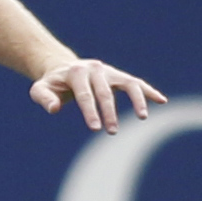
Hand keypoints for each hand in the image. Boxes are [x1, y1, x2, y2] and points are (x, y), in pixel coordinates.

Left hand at [31, 57, 167, 133]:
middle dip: (109, 112)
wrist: (62, 69)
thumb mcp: (40, 89)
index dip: (90, 111)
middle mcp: (95, 69)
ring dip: (136, 100)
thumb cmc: (51, 84)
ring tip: (142, 117)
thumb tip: (54, 109)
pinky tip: (162, 101)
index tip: (96, 128)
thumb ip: (43, 98)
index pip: (85, 94)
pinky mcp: (119, 76)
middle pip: (105, 92)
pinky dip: (149, 91)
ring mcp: (109, 72)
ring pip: (127, 83)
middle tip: (111, 132)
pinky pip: (136, 83)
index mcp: (76, 72)